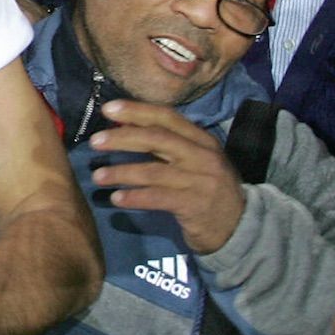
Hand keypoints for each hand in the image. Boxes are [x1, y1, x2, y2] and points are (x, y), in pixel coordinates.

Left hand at [90, 100, 246, 254]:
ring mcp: (200, 180)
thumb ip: (167, 146)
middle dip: (123, 137)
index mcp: (202, 140)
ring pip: (153, 171)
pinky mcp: (194, 205)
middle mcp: (202, 155)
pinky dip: (135, 197)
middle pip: (158, 138)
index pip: (167, 117)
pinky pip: (157, 198)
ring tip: (98, 176)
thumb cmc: (208, 190)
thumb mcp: (196, 162)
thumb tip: (124, 129)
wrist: (240, 226)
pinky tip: (117, 199)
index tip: (108, 108)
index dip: (137, 111)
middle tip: (95, 141)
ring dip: (122, 172)